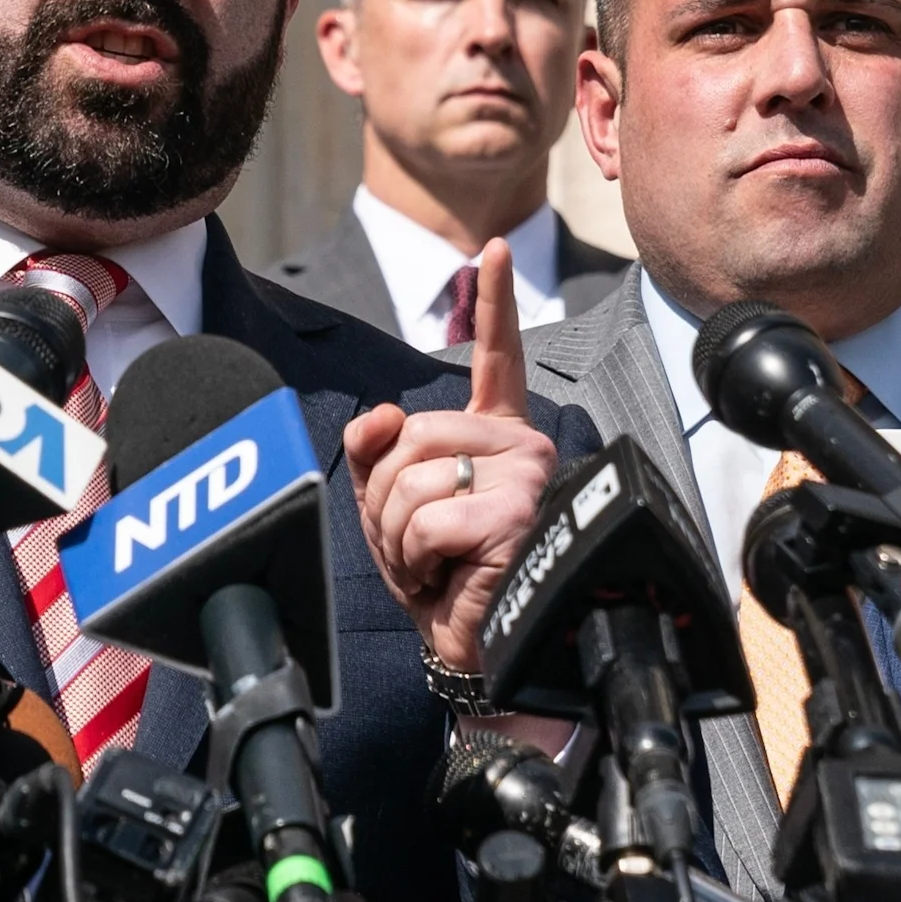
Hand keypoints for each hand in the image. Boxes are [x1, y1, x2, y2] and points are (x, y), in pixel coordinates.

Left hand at [344, 238, 561, 676]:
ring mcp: (526, 475)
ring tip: (431, 568)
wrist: (485, 651)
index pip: (496, 359)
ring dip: (396, 537)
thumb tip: (374, 416)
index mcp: (497, 437)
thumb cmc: (445, 579)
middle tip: (416, 549)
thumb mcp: (393, 509)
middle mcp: (522, 445)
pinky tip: (446, 580)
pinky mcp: (517, 512)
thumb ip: (375, 455)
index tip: (495, 250)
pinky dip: (415, 559)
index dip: (494, 303)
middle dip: (385, 501)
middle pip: (410, 435)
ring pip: (411, 478)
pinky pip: (426, 519)